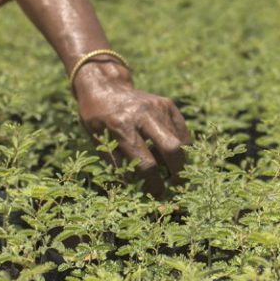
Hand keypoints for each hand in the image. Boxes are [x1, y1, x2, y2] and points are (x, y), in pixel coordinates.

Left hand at [72, 61, 191, 195]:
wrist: (104, 86)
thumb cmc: (97, 119)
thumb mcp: (98, 141)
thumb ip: (118, 164)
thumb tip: (138, 189)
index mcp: (121, 127)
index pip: (145, 163)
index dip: (154, 184)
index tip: (157, 194)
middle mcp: (142, 115)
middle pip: (171, 148)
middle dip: (178, 173)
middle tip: (176, 186)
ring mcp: (158, 107)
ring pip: (180, 141)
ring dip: (179, 161)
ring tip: (171, 171)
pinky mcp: (168, 104)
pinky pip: (182, 132)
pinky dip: (182, 147)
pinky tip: (172, 155)